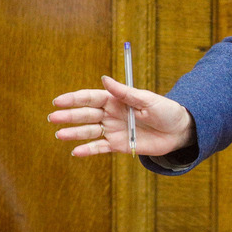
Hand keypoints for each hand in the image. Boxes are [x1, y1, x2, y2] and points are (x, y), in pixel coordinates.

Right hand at [48, 75, 195, 156]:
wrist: (179, 131)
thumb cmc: (165, 111)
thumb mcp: (147, 100)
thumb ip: (125, 93)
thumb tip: (105, 79)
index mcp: (117, 100)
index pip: (91, 98)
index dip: (74, 99)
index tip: (59, 101)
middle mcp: (111, 114)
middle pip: (86, 114)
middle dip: (69, 116)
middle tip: (53, 118)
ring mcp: (113, 130)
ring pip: (89, 131)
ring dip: (74, 133)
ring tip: (59, 134)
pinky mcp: (119, 145)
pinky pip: (100, 148)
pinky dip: (88, 150)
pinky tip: (76, 152)